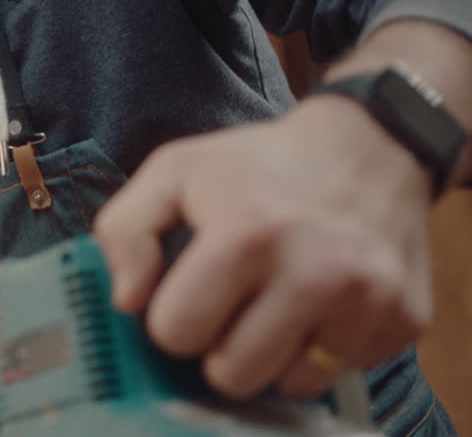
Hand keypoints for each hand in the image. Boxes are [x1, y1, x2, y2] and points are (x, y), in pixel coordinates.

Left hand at [93, 95, 434, 399]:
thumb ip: (125, 231)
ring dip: (271, 354)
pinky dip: (320, 349)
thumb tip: (126, 302)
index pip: (178, 332)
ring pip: (288, 384)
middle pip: (233, 374)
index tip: (187, 293)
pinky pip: (339, 373)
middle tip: (231, 305)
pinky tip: (318, 303)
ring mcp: (367, 300)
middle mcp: (316, 272)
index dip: (172, 317)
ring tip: (274, 302)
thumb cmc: (258, 163)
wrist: (371, 146)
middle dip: (218, 346)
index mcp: (248, 234)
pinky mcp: (404, 319)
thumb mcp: (174, 171)